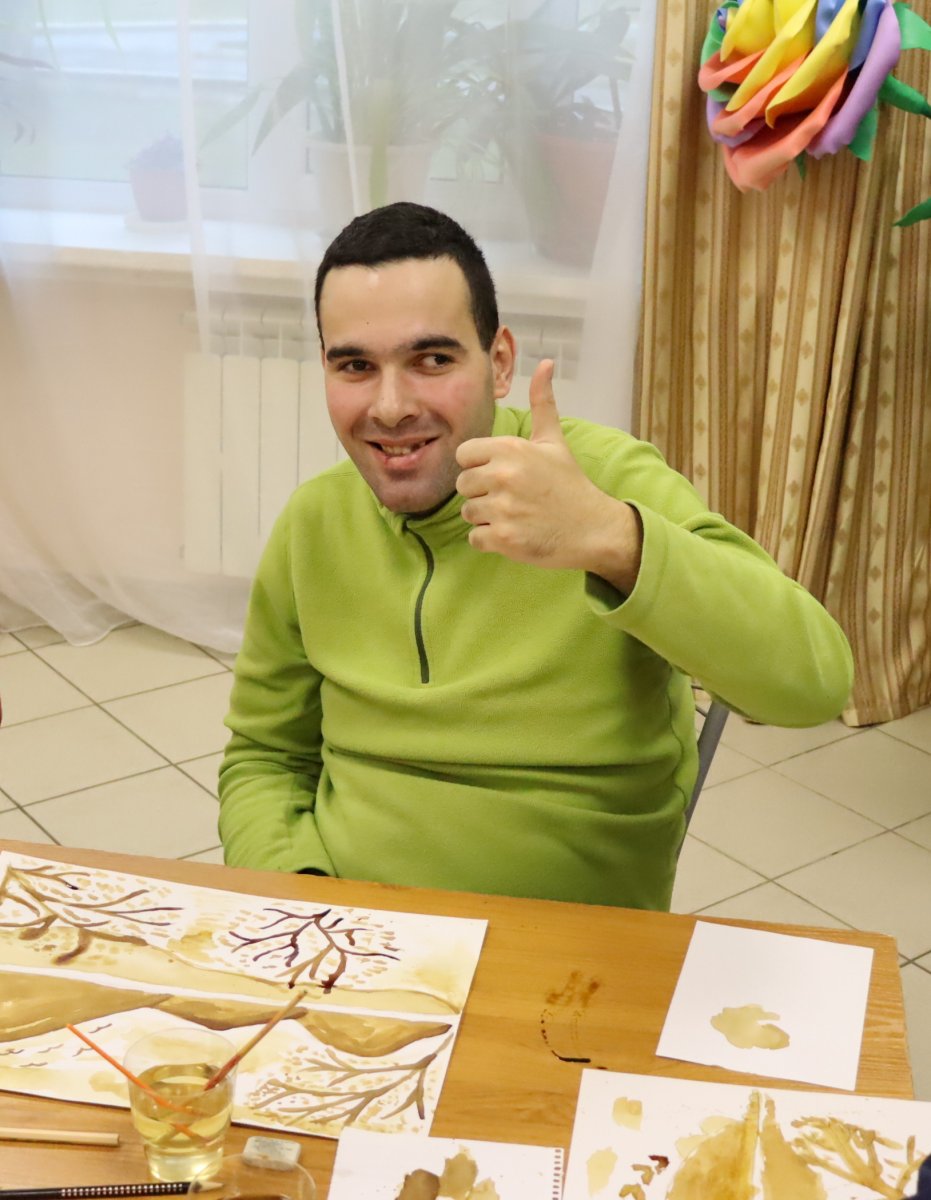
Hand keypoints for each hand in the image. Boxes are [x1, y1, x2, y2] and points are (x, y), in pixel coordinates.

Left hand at [455, 360, 641, 590]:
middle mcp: (503, 476)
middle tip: (511, 498)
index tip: (501, 474)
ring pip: (468, 512)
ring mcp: (503, 509)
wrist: (593, 528)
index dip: (479, 466)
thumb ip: (543, 403)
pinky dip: (490, 540)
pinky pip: (475, 538)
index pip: (464, 455)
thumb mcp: (554, 441)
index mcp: (510, 449)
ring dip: (486, 517)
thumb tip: (545, 363)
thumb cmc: (569, 484)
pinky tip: (513, 533)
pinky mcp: (503, 538)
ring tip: (514, 515)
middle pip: (463, 485)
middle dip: (482, 493)